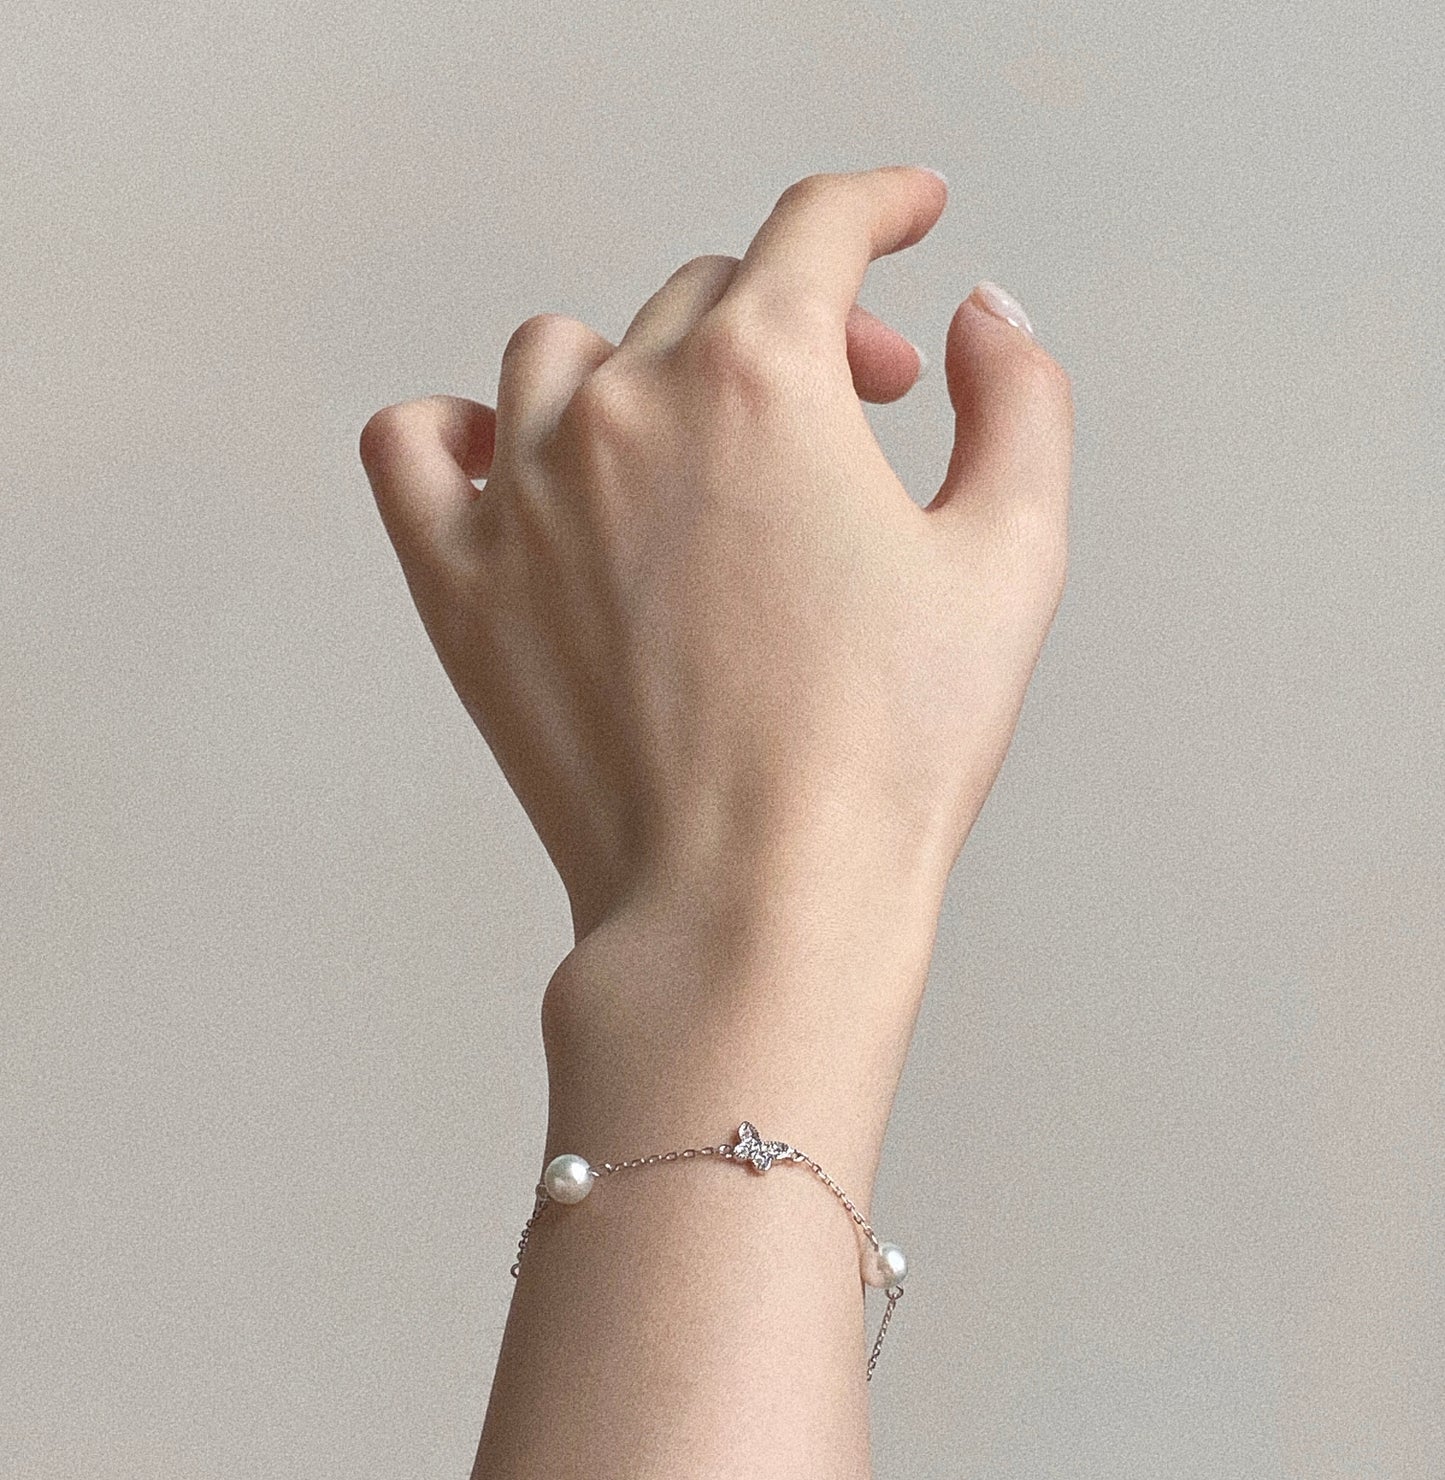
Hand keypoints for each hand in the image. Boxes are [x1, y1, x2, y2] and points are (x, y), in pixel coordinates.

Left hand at [358, 166, 1073, 955]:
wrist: (753, 902)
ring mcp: (525, 495)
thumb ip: (1019, 403)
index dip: (881, 206)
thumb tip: (981, 319)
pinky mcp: (462, 587)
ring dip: (645, 369)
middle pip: (706, 297)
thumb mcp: (1012, 561)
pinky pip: (414, 447)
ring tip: (702, 451)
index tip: (904, 215)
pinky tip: (513, 460)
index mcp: (763, 378)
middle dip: (800, 327)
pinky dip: (459, 431)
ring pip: (564, 354)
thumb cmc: (881, 756)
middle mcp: (627, 407)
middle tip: (862, 410)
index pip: (817, 228)